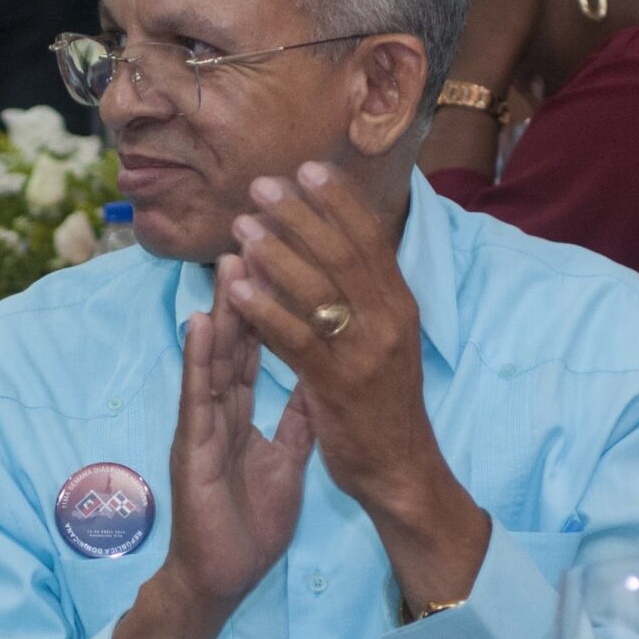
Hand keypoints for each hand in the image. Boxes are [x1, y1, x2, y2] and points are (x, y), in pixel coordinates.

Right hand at [113, 265, 313, 638]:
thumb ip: (297, 418)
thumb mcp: (286, 461)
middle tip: (261, 233)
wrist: (220, 578)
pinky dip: (200, 360)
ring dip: (222, 307)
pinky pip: (199, 397)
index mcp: (239, 410)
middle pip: (236, 337)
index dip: (273, 299)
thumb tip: (317, 377)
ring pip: (214, 356)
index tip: (290, 256)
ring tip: (231, 258)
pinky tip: (203, 325)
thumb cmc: (248, 524)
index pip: (258, 343)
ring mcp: (201, 424)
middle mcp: (217, 408)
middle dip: (248, 286)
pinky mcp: (192, 448)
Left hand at [224, 162, 489, 606]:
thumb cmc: (384, 403)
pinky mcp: (337, 385)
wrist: (401, 470)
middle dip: (300, 215)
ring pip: (318, 290)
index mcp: (400, 304)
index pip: (371, 238)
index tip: (307, 168)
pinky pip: (296, 338)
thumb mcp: (385, 339)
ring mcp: (364, 352)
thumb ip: (364, 296)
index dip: (338, 200)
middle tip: (262, 187)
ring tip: (242, 228)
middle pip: (342, 252)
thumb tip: (332, 244)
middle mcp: (388, 320)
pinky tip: (238, 290)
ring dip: (276, 253)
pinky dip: (265, 310)